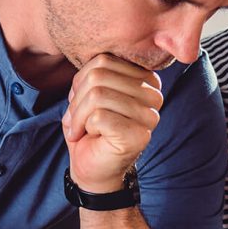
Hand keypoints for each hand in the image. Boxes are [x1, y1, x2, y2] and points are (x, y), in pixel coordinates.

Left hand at [62, 54, 162, 192]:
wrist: (90, 167)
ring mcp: (150, 116)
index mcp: (144, 78)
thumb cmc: (89, 129)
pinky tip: (89, 137)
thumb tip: (90, 64)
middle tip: (74, 119)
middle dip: (77, 99)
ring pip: (97, 95)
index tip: (79, 102)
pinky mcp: (140, 135)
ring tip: (79, 128)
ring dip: (77, 115)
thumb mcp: (87, 92)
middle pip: (99, 76)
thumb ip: (92, 73)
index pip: (103, 61)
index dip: (81, 81)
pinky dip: (83, 127)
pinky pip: (99, 117)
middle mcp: (153, 95)